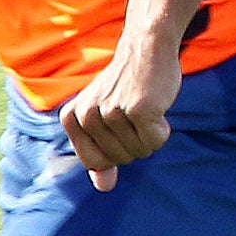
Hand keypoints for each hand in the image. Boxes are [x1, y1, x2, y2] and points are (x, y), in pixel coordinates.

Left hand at [59, 44, 180, 191]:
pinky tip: (158, 107)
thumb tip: (104, 188)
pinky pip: (155, 141)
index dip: (115, 152)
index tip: (120, 127)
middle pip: (119, 159)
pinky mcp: (139, 109)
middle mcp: (88, 116)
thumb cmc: (126, 85)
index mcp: (72, 118)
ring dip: (151, 135)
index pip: (95, 162)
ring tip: (147, 107)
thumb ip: (100, 154)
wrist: (146, 47)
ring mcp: (112, 112)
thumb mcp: (104, 118)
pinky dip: (162, 130)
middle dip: (135, 143)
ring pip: (139, 152)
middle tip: (136, 112)